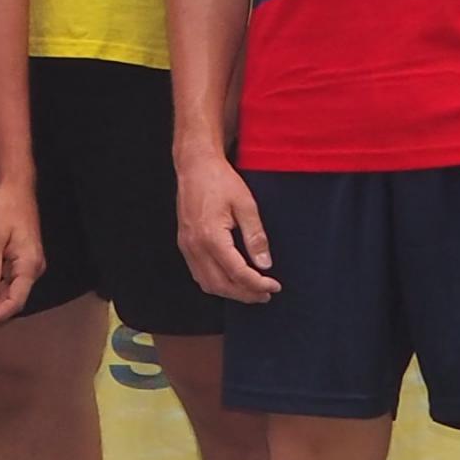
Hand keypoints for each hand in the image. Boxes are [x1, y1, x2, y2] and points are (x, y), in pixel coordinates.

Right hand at [175, 145, 277, 303]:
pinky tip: (230, 280)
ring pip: (207, 283)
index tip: (274, 286)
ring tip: (251, 290)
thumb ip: (255, 236)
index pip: (237, 272)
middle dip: (245, 294)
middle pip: (221, 284)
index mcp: (211, 237)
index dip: (257, 284)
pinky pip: (198, 273)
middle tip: (265, 294)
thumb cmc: (220, 180)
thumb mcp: (246, 205)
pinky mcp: (185, 244)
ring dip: (230, 292)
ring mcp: (187, 246)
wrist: (195, 165)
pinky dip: (216, 283)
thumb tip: (265, 264)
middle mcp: (195, 246)